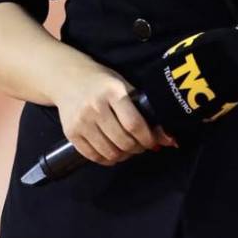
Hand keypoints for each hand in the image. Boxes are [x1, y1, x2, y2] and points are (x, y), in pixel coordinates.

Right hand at [50, 62, 176, 164]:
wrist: (68, 78)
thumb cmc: (102, 83)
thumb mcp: (125, 88)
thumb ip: (145, 111)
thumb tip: (169, 140)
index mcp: (112, 92)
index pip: (134, 124)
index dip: (147, 138)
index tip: (152, 141)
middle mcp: (95, 107)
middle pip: (123, 141)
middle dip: (137, 148)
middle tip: (140, 146)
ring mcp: (81, 121)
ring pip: (109, 152)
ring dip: (123, 156)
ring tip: (127, 150)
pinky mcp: (71, 133)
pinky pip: (93, 156)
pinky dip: (107, 159)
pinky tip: (112, 153)